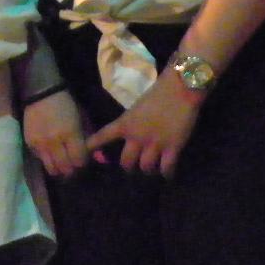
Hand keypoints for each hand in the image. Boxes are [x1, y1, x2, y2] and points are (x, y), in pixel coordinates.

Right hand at [23, 91, 89, 177]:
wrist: (41, 93)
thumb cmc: (66, 105)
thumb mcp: (81, 120)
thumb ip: (85, 139)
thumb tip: (90, 155)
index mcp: (70, 134)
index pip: (79, 161)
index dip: (83, 163)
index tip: (83, 160)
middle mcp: (54, 142)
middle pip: (65, 168)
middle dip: (72, 169)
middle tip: (73, 164)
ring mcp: (40, 144)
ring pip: (51, 169)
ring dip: (59, 168)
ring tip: (61, 163)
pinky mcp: (30, 143)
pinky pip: (40, 160)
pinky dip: (47, 160)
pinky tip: (50, 153)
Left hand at [85, 68, 203, 177]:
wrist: (179, 89)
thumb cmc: (157, 94)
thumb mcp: (136, 108)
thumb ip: (131, 122)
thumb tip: (129, 133)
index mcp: (125, 124)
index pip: (103, 136)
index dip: (92, 147)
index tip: (84, 155)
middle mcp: (136, 137)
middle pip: (126, 162)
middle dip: (128, 167)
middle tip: (132, 168)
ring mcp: (155, 144)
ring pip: (145, 168)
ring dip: (147, 171)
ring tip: (150, 171)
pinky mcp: (173, 147)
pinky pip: (167, 168)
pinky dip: (166, 174)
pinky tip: (167, 174)